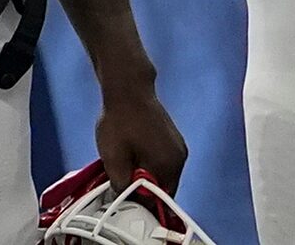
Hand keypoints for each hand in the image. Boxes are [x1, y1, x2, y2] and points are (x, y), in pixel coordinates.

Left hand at [94, 74, 188, 193]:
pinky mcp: (173, 140)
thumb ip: (122, 185)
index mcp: (170, 165)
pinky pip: (162, 162)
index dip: (141, 204)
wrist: (128, 90)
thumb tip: (125, 199)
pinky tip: (132, 156)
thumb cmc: (120, 122)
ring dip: (144, 177)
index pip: (161, 201)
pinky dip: (148, 165)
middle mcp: (180, 158)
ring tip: (124, 167)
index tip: (123, 201)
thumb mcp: (113, 159)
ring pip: (161, 175)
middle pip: (162, 188)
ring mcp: (178, 147)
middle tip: (121, 184)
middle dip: (142, 191)